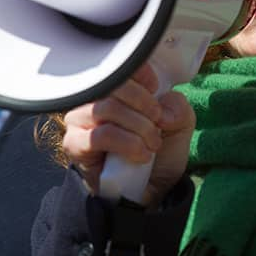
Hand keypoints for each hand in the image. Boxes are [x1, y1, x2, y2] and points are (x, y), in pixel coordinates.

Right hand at [61, 63, 195, 207]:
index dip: (143, 75)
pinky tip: (140, 155)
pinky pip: (101, 135)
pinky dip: (128, 144)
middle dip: (146, 107)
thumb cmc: (159, 152)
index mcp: (116, 87)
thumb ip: (178, 106)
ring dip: (139, 128)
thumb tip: (161, 110)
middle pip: (116, 85)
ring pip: (107, 108)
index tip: (157, 91)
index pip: (121, 64)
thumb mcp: (180, 124)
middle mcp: (93, 99)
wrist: (150, 191)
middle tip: (159, 126)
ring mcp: (80, 121)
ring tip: (151, 145)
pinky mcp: (75, 144)